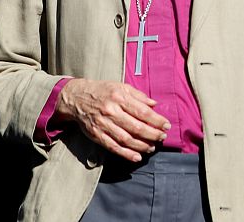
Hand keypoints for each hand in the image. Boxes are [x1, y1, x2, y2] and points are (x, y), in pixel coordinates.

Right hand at [55, 79, 170, 161]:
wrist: (76, 97)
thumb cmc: (102, 91)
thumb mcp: (121, 86)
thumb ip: (139, 96)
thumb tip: (155, 104)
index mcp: (119, 97)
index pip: (142, 111)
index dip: (156, 120)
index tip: (166, 125)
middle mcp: (111, 111)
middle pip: (136, 127)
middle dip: (152, 134)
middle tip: (162, 137)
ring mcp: (103, 124)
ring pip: (126, 139)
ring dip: (142, 146)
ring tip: (152, 147)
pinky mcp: (97, 135)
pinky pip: (113, 147)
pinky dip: (126, 154)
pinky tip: (137, 157)